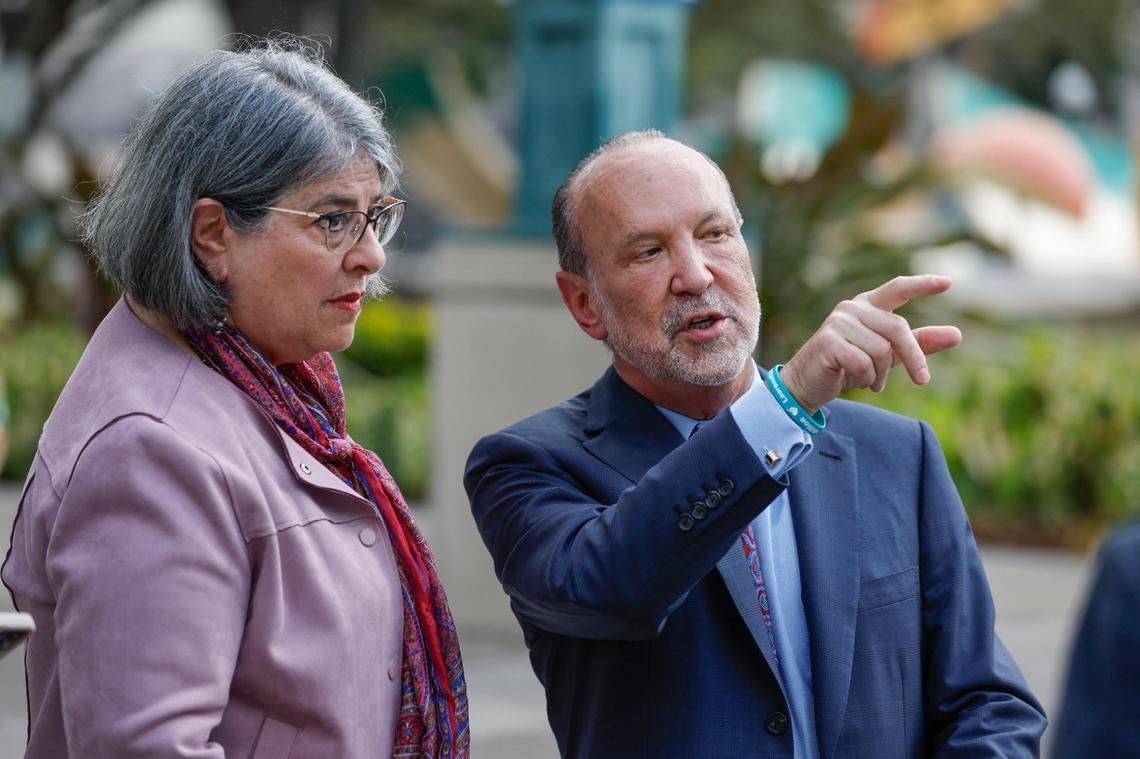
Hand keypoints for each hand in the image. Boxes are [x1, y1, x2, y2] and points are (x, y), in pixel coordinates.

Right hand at [779, 275, 961, 412]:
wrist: (807, 384)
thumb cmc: (847, 366)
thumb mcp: (888, 355)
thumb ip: (918, 344)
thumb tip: (957, 335)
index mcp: (867, 306)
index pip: (898, 289)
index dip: (922, 285)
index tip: (948, 283)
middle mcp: (852, 308)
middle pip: (898, 329)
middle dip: (914, 358)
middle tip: (922, 381)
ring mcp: (838, 323)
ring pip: (882, 351)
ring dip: (881, 374)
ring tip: (870, 380)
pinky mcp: (828, 341)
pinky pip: (864, 363)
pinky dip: (866, 379)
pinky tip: (856, 381)